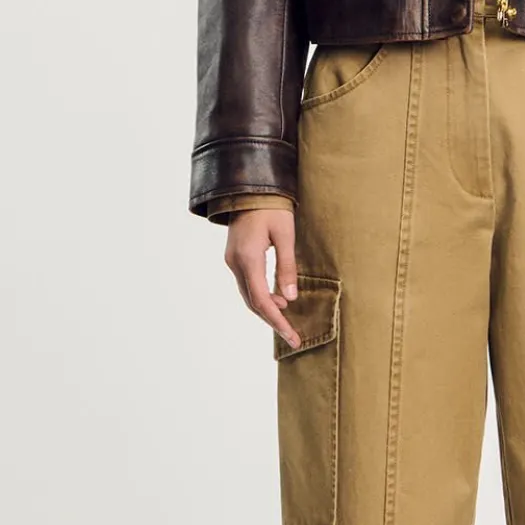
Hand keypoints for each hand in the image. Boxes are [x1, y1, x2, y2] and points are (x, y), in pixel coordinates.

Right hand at [223, 206, 300, 345]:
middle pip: (252, 302)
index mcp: (248, 258)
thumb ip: (287, 266)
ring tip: (287, 317)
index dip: (277, 321)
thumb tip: (290, 297)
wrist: (249, 188)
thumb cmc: (272, 207)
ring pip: (248, 294)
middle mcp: (235, 263)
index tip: (292, 336)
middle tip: (292, 335)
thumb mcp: (286, 235)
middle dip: (272, 320)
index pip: (261, 300)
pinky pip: (247, 283)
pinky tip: (277, 298)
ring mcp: (232, 260)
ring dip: (266, 308)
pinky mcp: (235, 256)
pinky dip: (260, 295)